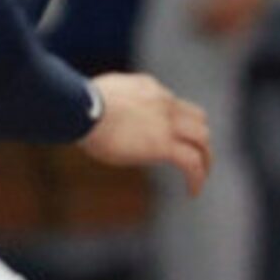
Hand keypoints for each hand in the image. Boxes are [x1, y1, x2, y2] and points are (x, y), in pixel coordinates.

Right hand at [82, 72, 211, 196]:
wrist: (80, 108)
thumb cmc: (75, 104)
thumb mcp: (98, 95)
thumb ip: (109, 102)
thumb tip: (97, 112)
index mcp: (149, 88)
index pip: (173, 103)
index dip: (175, 120)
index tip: (169, 136)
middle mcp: (164, 102)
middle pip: (197, 118)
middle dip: (198, 137)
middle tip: (194, 155)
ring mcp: (167, 123)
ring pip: (202, 139)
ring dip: (204, 158)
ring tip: (200, 175)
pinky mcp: (164, 145)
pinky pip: (191, 162)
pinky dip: (197, 177)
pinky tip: (193, 192)